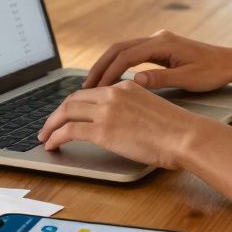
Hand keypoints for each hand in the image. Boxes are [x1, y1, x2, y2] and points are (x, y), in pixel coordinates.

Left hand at [36, 81, 213, 168]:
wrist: (186, 136)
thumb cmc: (177, 130)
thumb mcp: (151, 109)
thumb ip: (132, 110)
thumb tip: (121, 123)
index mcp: (125, 87)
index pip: (90, 92)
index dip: (73, 104)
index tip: (66, 114)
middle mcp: (113, 94)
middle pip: (73, 99)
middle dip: (56, 114)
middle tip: (49, 126)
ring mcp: (106, 111)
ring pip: (66, 113)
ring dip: (51, 125)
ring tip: (45, 137)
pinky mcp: (103, 130)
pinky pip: (69, 131)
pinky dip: (55, 137)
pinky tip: (52, 145)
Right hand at [82, 29, 231, 90]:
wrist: (230, 62)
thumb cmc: (213, 72)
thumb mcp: (188, 79)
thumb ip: (161, 79)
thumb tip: (134, 81)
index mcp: (163, 43)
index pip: (127, 56)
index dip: (109, 72)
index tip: (96, 89)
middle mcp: (157, 38)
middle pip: (119, 48)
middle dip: (100, 66)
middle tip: (85, 87)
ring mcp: (158, 41)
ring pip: (123, 50)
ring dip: (107, 65)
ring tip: (93, 85)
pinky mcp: (160, 48)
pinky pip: (132, 54)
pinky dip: (118, 65)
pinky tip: (111, 80)